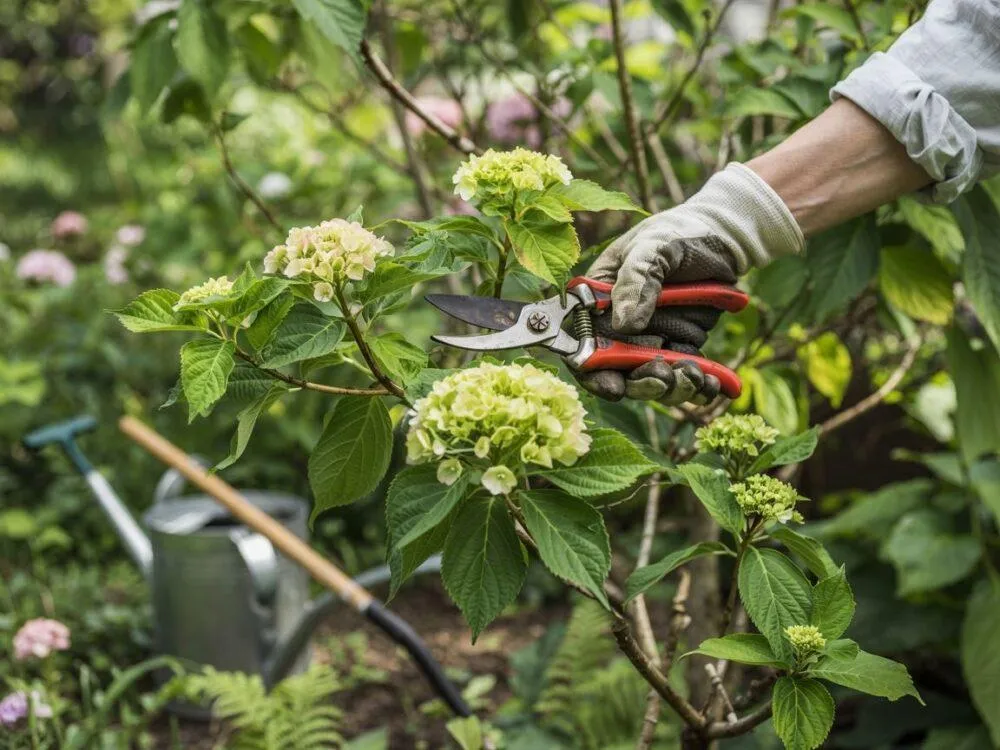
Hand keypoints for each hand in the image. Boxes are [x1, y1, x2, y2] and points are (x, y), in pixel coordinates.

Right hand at [575, 163, 803, 404]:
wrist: (721, 239)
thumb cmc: (676, 234)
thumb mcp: (652, 248)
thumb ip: (636, 281)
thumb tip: (625, 323)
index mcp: (598, 302)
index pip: (583, 344)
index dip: (593, 371)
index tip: (613, 387)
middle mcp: (619, 326)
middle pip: (618, 372)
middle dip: (641, 384)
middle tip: (663, 380)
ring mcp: (650, 339)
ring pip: (653, 379)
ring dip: (673, 388)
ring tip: (695, 377)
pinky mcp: (679, 347)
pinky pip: (684, 376)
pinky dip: (698, 386)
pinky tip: (711, 384)